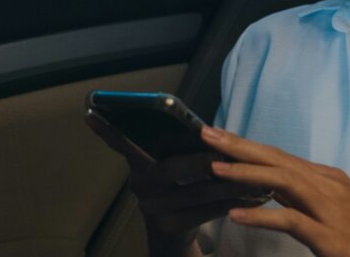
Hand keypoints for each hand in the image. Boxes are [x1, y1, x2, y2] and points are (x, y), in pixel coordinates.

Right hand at [84, 111, 266, 254]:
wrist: (173, 236)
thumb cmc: (178, 187)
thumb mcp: (172, 166)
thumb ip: (181, 147)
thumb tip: (209, 130)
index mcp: (138, 163)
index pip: (122, 142)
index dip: (107, 131)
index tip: (91, 114)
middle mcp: (139, 184)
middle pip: (172, 168)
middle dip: (207, 161)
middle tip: (235, 155)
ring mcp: (153, 208)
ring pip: (196, 191)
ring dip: (231, 183)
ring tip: (258, 176)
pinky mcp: (170, 227)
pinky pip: (206, 212)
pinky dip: (232, 203)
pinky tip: (253, 197)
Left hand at [201, 126, 349, 256]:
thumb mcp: (333, 210)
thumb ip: (302, 199)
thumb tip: (269, 190)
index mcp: (323, 178)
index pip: (277, 155)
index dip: (246, 145)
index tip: (217, 135)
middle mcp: (325, 185)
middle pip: (274, 159)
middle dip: (238, 146)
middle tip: (205, 134)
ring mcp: (328, 209)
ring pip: (280, 181)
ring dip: (244, 173)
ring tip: (213, 167)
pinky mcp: (330, 236)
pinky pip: (290, 221)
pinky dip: (261, 217)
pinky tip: (236, 216)